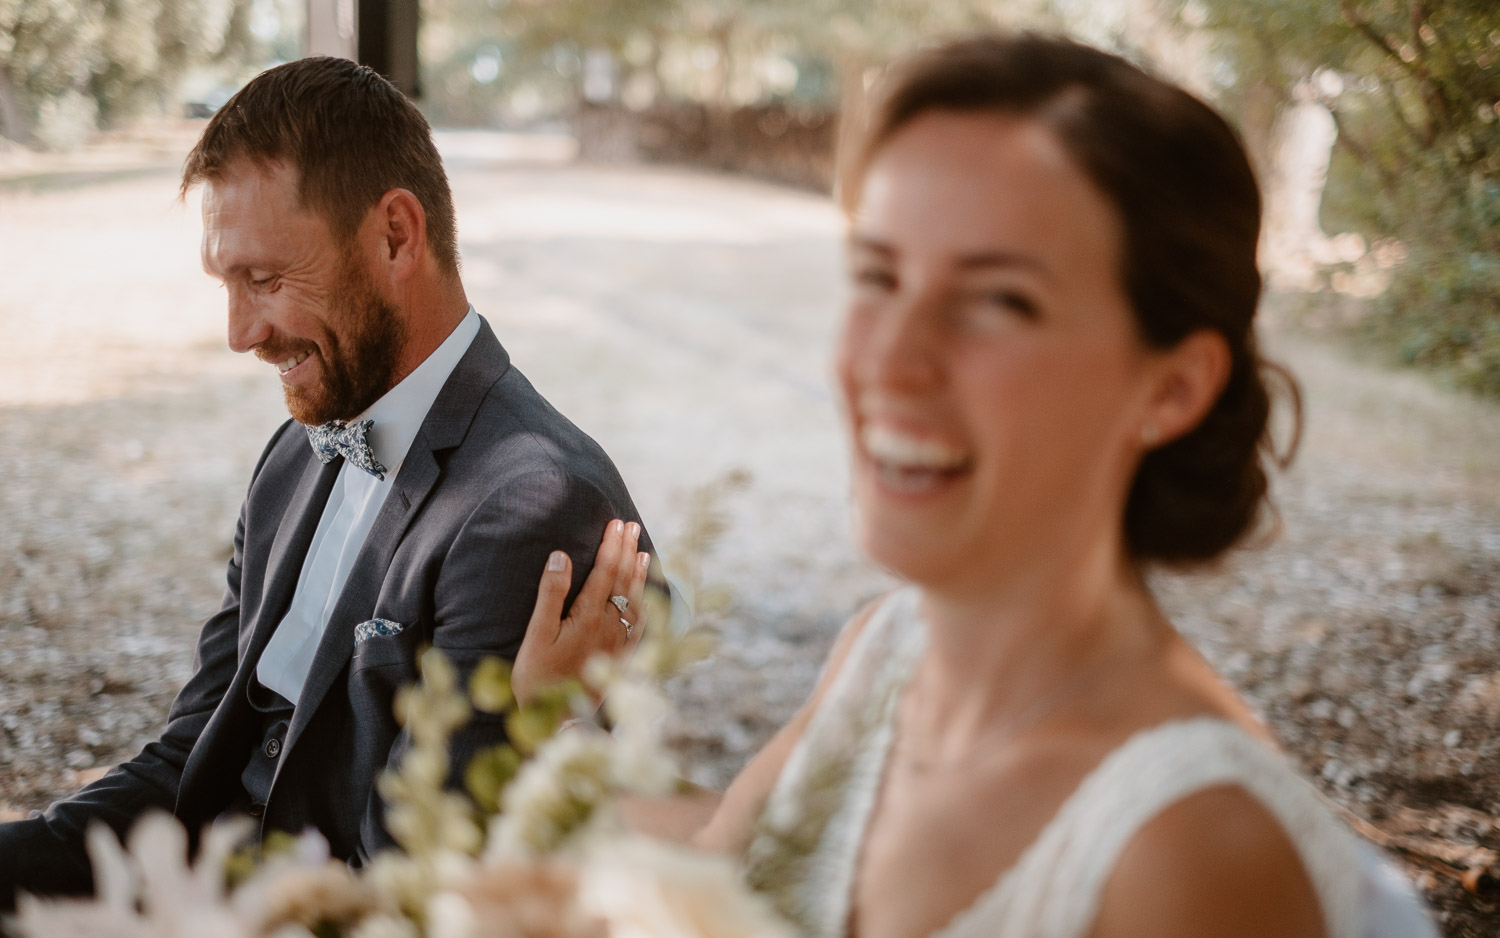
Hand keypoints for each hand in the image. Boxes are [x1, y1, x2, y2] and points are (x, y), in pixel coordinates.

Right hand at [512, 520, 649, 705]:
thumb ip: (550, 595)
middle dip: (627, 551)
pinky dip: (645, 605)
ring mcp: (618, 644)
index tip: (616, 523)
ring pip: (635, 601)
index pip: (605, 572)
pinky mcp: (621, 660)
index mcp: (588, 617)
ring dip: (639, 574)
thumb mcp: (536, 635)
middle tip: (632, 526)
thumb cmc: (538, 679)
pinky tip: (646, 597)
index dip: (611, 545)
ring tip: (642, 551)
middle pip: (623, 581)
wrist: (556, 723)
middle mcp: (609, 627)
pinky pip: (639, 626)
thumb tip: (560, 557)